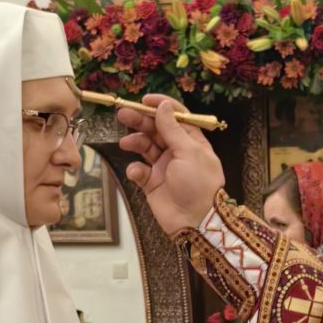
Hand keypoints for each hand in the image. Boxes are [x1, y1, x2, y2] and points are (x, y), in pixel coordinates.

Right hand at [117, 95, 225, 234]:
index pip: (175, 117)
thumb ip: (172, 128)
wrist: (195, 221)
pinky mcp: (152, 183)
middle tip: (123, 113)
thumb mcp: (188, 151)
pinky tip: (137, 172)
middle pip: (156, 129)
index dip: (161, 106)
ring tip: (125, 142)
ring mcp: (164, 167)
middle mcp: (177, 151)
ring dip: (135, 142)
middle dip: (140, 121)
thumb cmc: (199, 184)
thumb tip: (163, 105)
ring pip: (145, 147)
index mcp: (191, 141)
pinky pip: (140, 170)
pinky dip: (136, 169)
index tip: (144, 100)